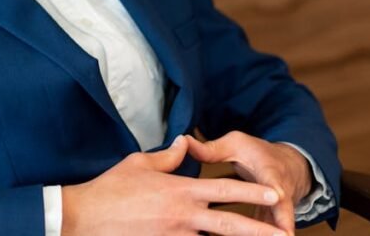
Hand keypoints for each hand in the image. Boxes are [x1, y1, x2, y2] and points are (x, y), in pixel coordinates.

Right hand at [61, 135, 289, 235]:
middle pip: (230, 224)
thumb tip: (184, 143)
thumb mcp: (140, 163)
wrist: (85, 217)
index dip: (253, 191)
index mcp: (181, 190)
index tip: (276, 193)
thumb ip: (169, 157)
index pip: (225, 189)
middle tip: (284, 235)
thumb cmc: (111, 188)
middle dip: (260, 231)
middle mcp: (183, 215)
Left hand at [185, 132, 312, 235]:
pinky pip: (270, 232)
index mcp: (268, 169)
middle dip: (284, 222)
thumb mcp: (236, 145)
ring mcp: (281, 208)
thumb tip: (185, 141)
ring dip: (272, 235)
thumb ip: (212, 149)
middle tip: (284, 235)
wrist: (287, 165)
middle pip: (284, 208)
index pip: (272, 178)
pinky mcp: (277, 220)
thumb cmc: (257, 153)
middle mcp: (280, 190)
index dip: (274, 188)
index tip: (278, 196)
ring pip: (279, 225)